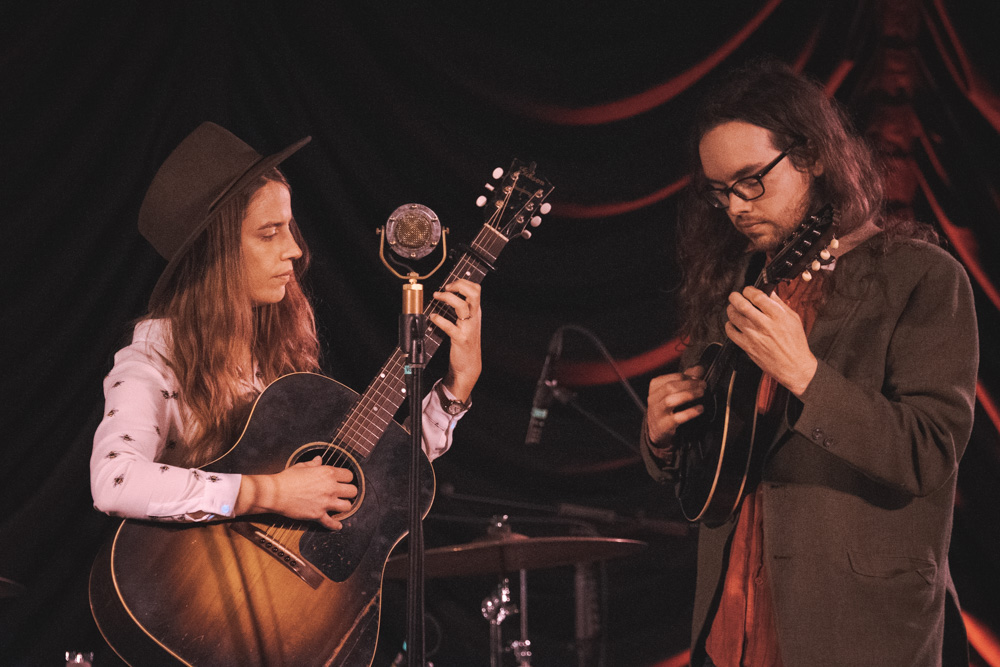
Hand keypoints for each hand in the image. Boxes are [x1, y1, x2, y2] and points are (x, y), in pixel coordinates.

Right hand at [236, 456, 358, 529]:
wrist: (276, 493)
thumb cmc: (287, 478)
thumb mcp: (302, 466)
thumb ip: (314, 464)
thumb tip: (319, 459)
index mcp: (328, 473)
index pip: (349, 475)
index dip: (347, 478)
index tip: (343, 481)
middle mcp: (330, 487)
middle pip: (353, 491)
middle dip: (349, 493)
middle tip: (344, 494)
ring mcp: (325, 502)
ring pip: (347, 506)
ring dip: (344, 507)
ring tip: (340, 506)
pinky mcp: (318, 515)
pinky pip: (331, 523)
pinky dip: (335, 525)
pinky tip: (338, 526)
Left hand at [430, 279, 481, 401]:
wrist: (469, 365)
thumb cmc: (466, 342)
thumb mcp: (468, 323)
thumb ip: (463, 310)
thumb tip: (448, 295)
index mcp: (476, 312)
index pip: (476, 289)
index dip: (462, 282)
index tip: (450, 285)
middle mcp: (474, 317)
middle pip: (473, 293)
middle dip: (458, 285)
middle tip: (446, 288)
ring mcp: (468, 328)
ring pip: (462, 306)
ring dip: (447, 298)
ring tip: (437, 297)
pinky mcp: (460, 339)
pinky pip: (449, 326)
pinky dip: (439, 319)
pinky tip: (433, 317)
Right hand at [646, 366, 705, 445]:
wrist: (657, 429)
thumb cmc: (667, 406)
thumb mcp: (673, 391)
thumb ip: (686, 379)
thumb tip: (699, 369)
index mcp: (655, 386)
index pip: (672, 378)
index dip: (688, 377)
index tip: (699, 379)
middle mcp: (653, 398)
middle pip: (670, 387)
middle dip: (689, 385)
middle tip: (703, 386)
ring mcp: (657, 412)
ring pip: (670, 401)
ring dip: (688, 395)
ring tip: (702, 394)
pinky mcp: (663, 426)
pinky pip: (677, 418)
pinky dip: (690, 412)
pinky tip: (700, 409)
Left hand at [724, 286, 816, 395]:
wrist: (794, 366)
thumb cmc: (795, 343)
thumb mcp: (793, 318)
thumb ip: (779, 304)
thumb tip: (769, 291)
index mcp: (778, 315)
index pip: (757, 296)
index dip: (749, 290)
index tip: (748, 290)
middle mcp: (764, 324)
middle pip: (742, 305)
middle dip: (735, 297)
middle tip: (735, 296)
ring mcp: (754, 336)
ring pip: (734, 317)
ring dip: (731, 309)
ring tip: (734, 308)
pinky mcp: (747, 346)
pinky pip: (731, 332)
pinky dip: (729, 325)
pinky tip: (733, 324)